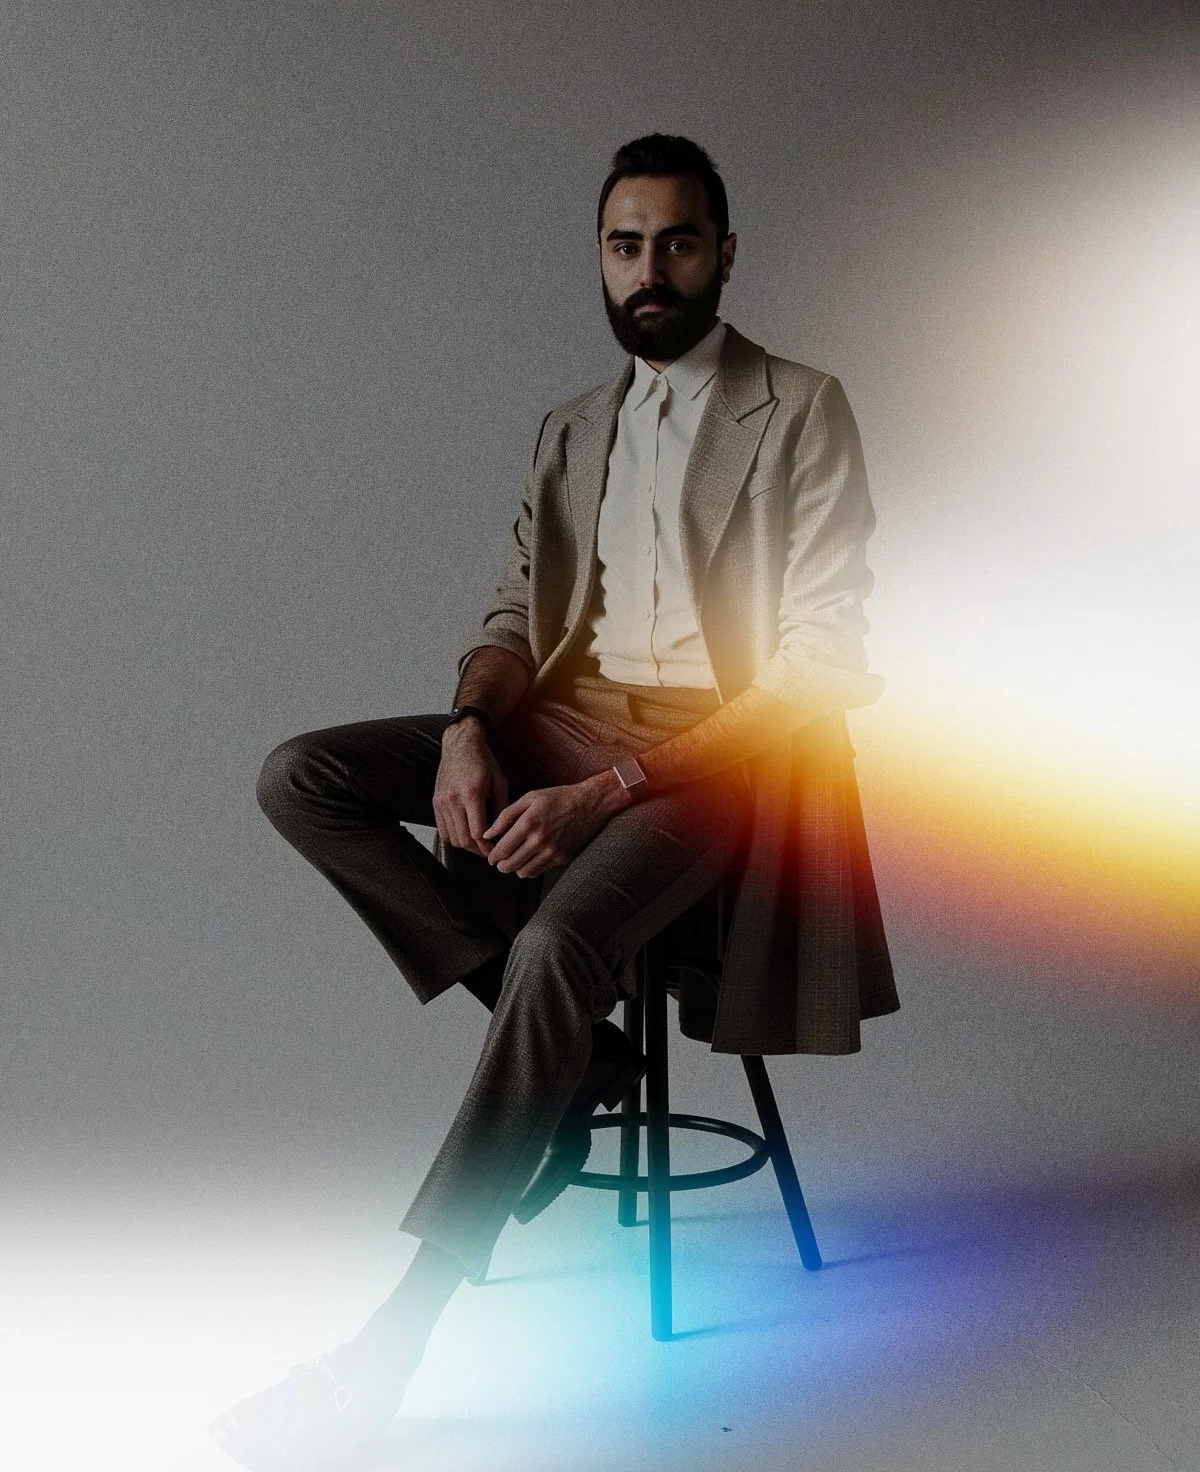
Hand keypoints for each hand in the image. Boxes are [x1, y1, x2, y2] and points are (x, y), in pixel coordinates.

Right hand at [433, 720, 507, 857]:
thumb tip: (503, 832)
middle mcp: (453, 799)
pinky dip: (454, 837)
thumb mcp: (500, 781)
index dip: (487, 846)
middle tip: (489, 852)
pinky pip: (442, 829)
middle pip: (463, 839)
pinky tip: (466, 833)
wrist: (461, 744)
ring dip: (466, 845)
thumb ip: (502, 808)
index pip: (477, 833)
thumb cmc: (484, 761)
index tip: (496, 850)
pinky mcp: (435, 802)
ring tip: (479, 845)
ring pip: (452, 837)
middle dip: (477, 850)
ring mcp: (442, 801)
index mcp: (472, 793)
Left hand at [484, 770, 629, 878]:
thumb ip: (505, 816)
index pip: (502, 849)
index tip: (491, 856)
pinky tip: (530, 859)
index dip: (492, 856)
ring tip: (514, 861)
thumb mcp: (530, 798)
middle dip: (501, 865)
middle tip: (499, 861)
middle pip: (510, 864)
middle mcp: (539, 840)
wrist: (591, 804)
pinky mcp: (562, 858)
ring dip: (515, 869)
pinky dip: (530, 869)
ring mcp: (552, 851)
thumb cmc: (558, 798)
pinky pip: (539, 872)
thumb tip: (487, 835)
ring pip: (523, 872)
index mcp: (528, 823)